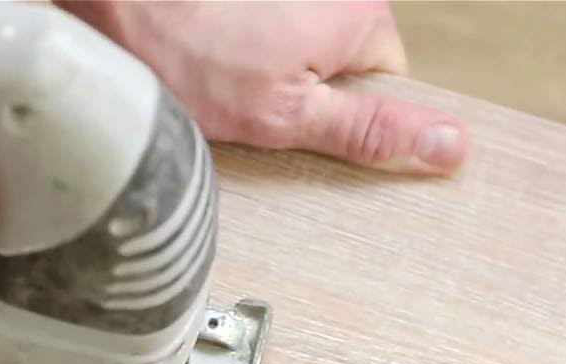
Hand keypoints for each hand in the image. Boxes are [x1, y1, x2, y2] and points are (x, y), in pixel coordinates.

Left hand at [59, 0, 466, 174]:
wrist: (117, 1)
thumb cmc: (189, 51)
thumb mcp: (287, 116)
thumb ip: (368, 131)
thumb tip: (448, 147)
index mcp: (361, 18)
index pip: (385, 82)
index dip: (340, 111)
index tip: (300, 119)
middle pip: (342, 56)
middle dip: (303, 85)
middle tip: (252, 100)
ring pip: (302, 38)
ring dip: (268, 62)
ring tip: (222, 71)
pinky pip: (269, 21)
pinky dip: (242, 38)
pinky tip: (210, 49)